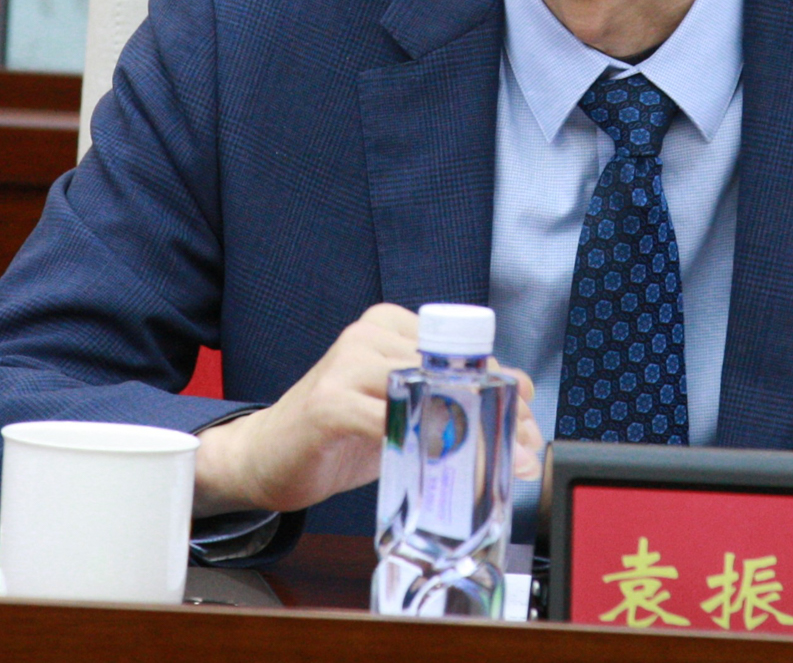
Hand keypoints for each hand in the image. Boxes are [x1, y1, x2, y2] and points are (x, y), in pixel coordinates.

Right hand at [192, 304, 545, 515]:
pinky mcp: (328, 402)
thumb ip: (447, 398)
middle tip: (522, 453)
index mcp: (392, 325)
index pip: (465, 352)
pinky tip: (438, 467)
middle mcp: (370, 335)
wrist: (264, 456)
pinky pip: (390, 422)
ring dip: (468, 437)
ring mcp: (346, 364)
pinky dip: (422, 448)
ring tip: (493, 467)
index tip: (528, 429)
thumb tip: (521, 402)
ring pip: (428, 397)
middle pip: (453, 373)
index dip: (504, 390)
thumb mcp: (401, 407)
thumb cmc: (340, 432)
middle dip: (496, 417)